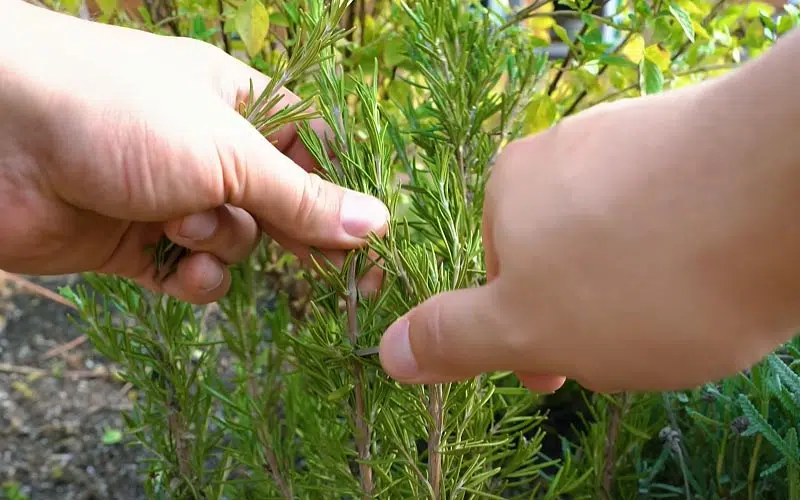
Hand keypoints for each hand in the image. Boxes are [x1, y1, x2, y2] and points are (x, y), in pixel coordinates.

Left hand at [0, 1, 388, 303]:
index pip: (312, 147)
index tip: (372, 233)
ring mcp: (171, 196)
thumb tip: (374, 222)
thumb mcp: (225, 150)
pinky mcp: (136, 242)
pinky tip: (180, 263)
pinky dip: (194, 276)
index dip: (343, 189)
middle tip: (334, 272)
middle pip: (279, 201)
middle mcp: (208, 149)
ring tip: (186, 224)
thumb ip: (300, 196)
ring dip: (223, 242)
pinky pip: (192, 272)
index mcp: (237, 102)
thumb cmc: (116, 112)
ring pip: (237, 241)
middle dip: (297, 233)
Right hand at [377, 76, 799, 392]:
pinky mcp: (700, 138)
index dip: (531, 340)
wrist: (787, 185)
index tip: (567, 375)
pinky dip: (689, 249)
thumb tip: (387, 352)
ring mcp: (634, 139)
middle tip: (637, 340)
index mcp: (509, 192)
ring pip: (623, 239)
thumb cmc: (638, 275)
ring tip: (688, 306)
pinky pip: (677, 211)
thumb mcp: (530, 329)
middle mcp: (564, 151)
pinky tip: (722, 268)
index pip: (502, 283)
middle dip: (592, 313)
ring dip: (643, 285)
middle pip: (565, 258)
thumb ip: (455, 340)